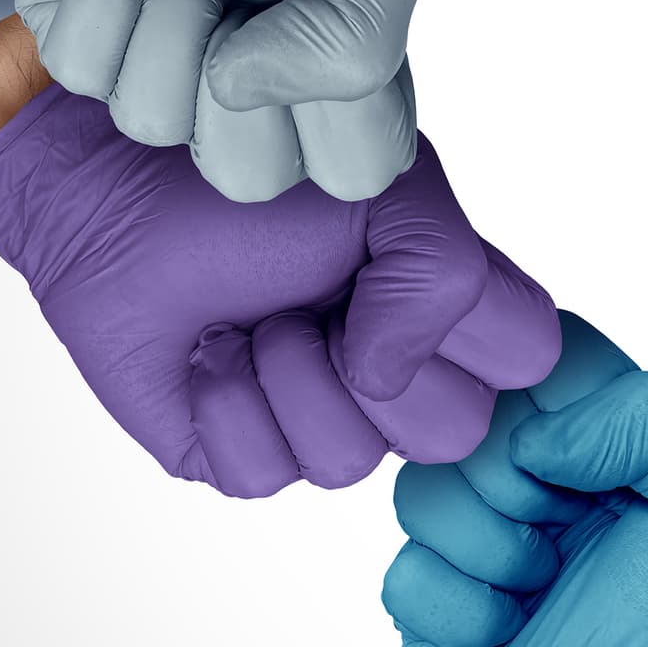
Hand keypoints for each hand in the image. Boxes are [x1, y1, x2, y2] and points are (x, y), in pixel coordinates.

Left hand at [0, 86, 558, 496]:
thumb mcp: (380, 183)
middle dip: (377, 358)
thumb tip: (389, 374)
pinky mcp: (238, 451)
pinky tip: (206, 349)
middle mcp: (394, 370)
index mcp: (447, 303)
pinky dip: (225, 399)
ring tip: (250, 313)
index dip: (484, 336)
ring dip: (288, 369)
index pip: (531, 360)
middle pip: (452, 432)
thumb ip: (443, 270)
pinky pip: (261, 473)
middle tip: (320, 294)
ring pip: (348, 462)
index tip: (420, 281)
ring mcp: (318, 416)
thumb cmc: (247, 173)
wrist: (116, 183)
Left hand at [20, 0, 438, 201]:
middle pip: (245, 177)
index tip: (323, 10)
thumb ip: (360, 49)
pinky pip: (84, 72)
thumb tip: (236, 89)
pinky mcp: (80, 52)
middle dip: (236, 64)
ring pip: (152, 122)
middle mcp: (242, 105)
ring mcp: (157, 84)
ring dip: (172, 11)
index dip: (336, 105)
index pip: (354, 175)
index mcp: (329, 91)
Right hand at [380, 316, 647, 646]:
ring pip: (419, 491)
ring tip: (542, 593)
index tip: (572, 457)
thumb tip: (537, 436)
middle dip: (522, 489)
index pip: (532, 350)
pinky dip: (468, 616)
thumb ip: (646, 417)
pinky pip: (404, 574)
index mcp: (591, 433)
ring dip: (496, 556)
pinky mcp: (425, 597)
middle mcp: (522, 472)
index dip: (538, 391)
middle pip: (463, 418)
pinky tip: (509, 635)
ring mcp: (467, 533)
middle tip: (568, 539)